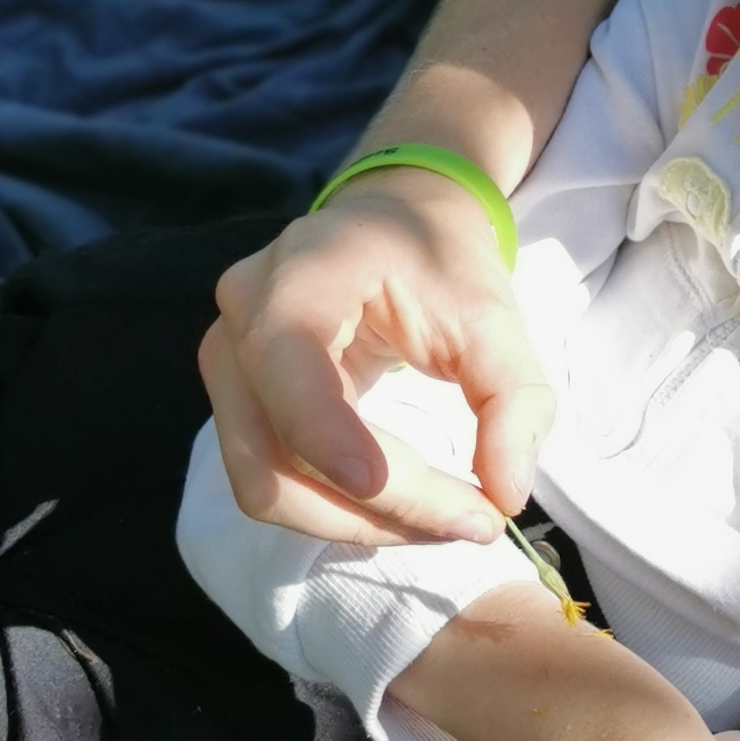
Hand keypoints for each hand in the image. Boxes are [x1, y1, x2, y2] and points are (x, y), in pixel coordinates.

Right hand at [199, 172, 555, 545]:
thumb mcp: (495, 314)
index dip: (340, 448)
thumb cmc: (439, 259)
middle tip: (470, 524)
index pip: (293, 379)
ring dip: (356, 523)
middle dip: (374, 510)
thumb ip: (514, 400)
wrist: (394, 217)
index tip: (417, 500)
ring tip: (445, 521)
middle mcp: (240, 322)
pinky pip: (270, 477)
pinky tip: (405, 506)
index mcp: (297, 278)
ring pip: (263, 485)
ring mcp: (225, 364)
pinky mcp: (236, 401)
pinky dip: (338, 509)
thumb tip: (507, 495)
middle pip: (272, 457)